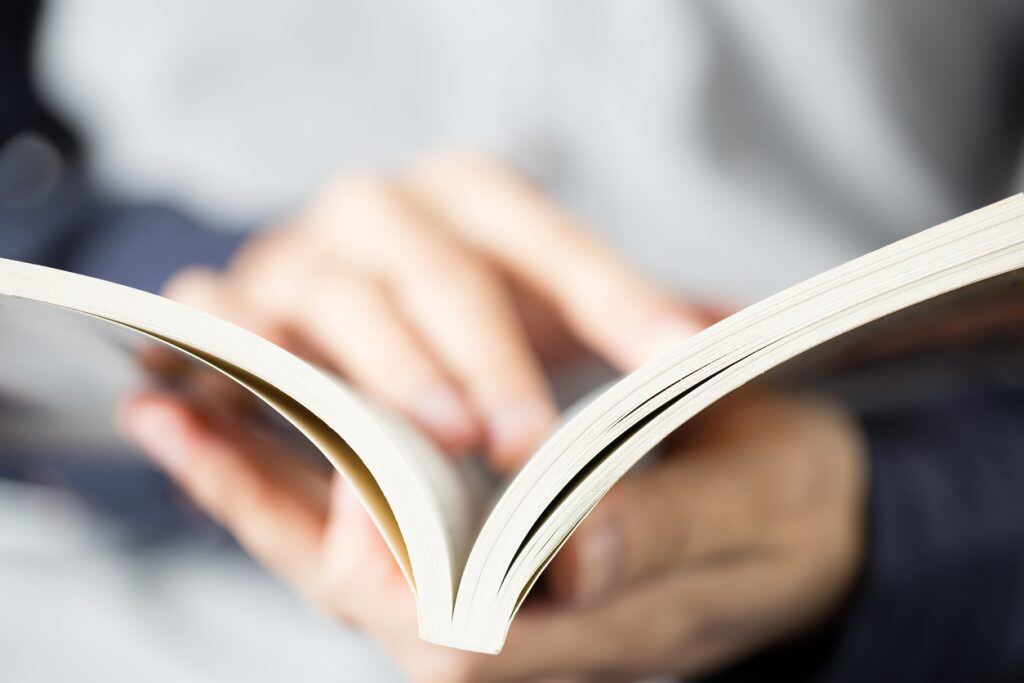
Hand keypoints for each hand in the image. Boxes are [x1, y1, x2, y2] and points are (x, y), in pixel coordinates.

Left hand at [120, 389, 865, 681]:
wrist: (803, 515)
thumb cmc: (790, 513)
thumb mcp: (758, 513)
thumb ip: (673, 532)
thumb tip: (579, 551)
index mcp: (594, 636)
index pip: (458, 641)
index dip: (391, 569)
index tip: (345, 480)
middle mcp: (522, 631)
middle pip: (370, 604)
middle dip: (281, 520)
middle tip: (199, 424)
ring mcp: (492, 590)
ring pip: (347, 569)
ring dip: (257, 495)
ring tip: (175, 417)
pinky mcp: (479, 545)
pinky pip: (366, 529)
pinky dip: (291, 481)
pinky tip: (230, 422)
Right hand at [163, 155, 704, 469]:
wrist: (321, 290)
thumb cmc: (449, 307)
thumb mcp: (536, 298)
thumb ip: (617, 312)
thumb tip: (732, 330)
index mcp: (466, 196)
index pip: (549, 242)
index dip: (615, 296)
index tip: (677, 360)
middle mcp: (381, 212)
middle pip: (441, 271)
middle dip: (491, 354)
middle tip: (533, 441)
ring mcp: (298, 252)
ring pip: (342, 301)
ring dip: (390, 369)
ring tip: (442, 437)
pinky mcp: (231, 301)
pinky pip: (223, 330)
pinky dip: (234, 363)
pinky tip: (245, 406)